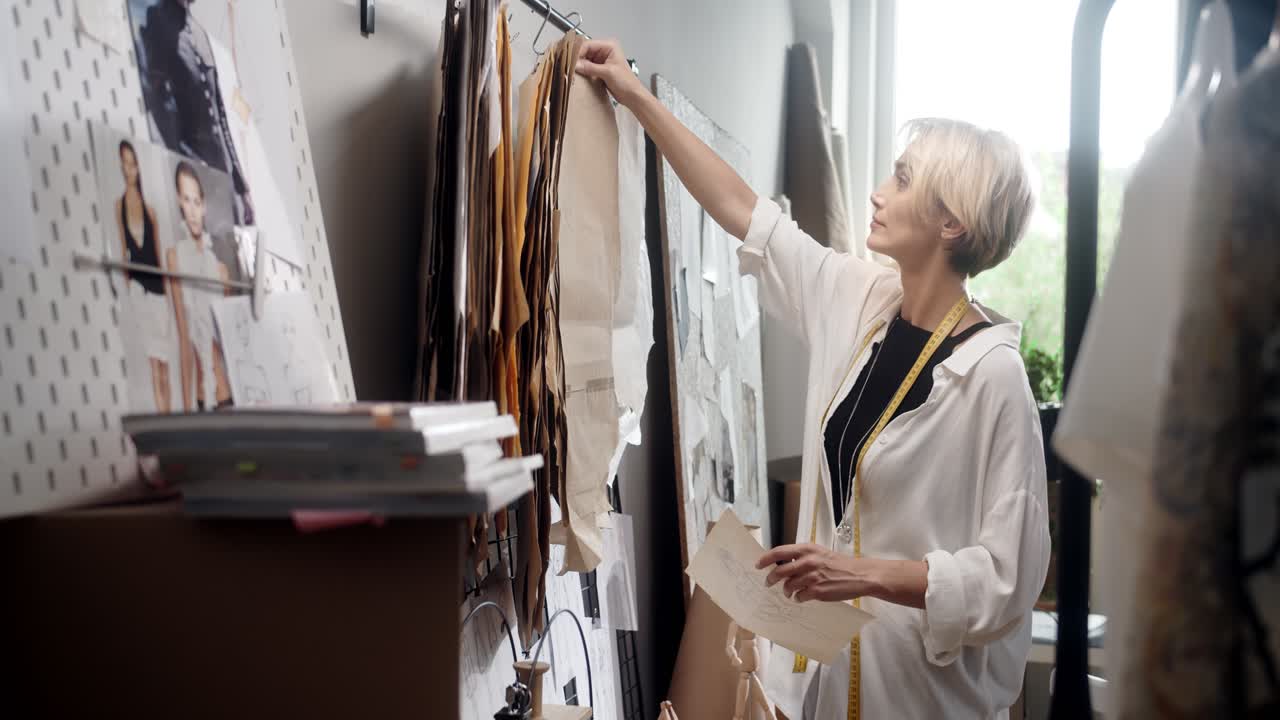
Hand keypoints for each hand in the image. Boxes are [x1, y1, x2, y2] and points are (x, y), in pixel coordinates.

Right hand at [575, 39, 645, 107]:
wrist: (632, 96)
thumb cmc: (626, 82)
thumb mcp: (607, 72)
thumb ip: (590, 67)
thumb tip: (575, 65)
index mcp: (609, 46)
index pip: (588, 44)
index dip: (578, 52)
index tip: (570, 61)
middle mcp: (604, 50)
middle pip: (585, 51)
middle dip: (577, 58)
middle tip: (568, 66)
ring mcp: (601, 60)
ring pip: (584, 59)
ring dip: (578, 65)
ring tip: (570, 71)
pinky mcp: (599, 69)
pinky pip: (587, 67)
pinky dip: (582, 71)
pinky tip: (576, 75)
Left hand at [756, 544, 881, 602]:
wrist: (859, 575)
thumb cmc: (839, 564)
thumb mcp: (819, 553)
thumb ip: (801, 557)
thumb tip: (783, 564)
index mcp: (806, 549)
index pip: (779, 552)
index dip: (765, 559)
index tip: (758, 565)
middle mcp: (807, 562)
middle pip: (779, 572)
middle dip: (771, 579)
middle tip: (768, 583)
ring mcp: (811, 577)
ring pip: (788, 586)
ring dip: (786, 591)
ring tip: (789, 592)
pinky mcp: (817, 591)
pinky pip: (799, 596)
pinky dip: (798, 598)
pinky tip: (802, 596)